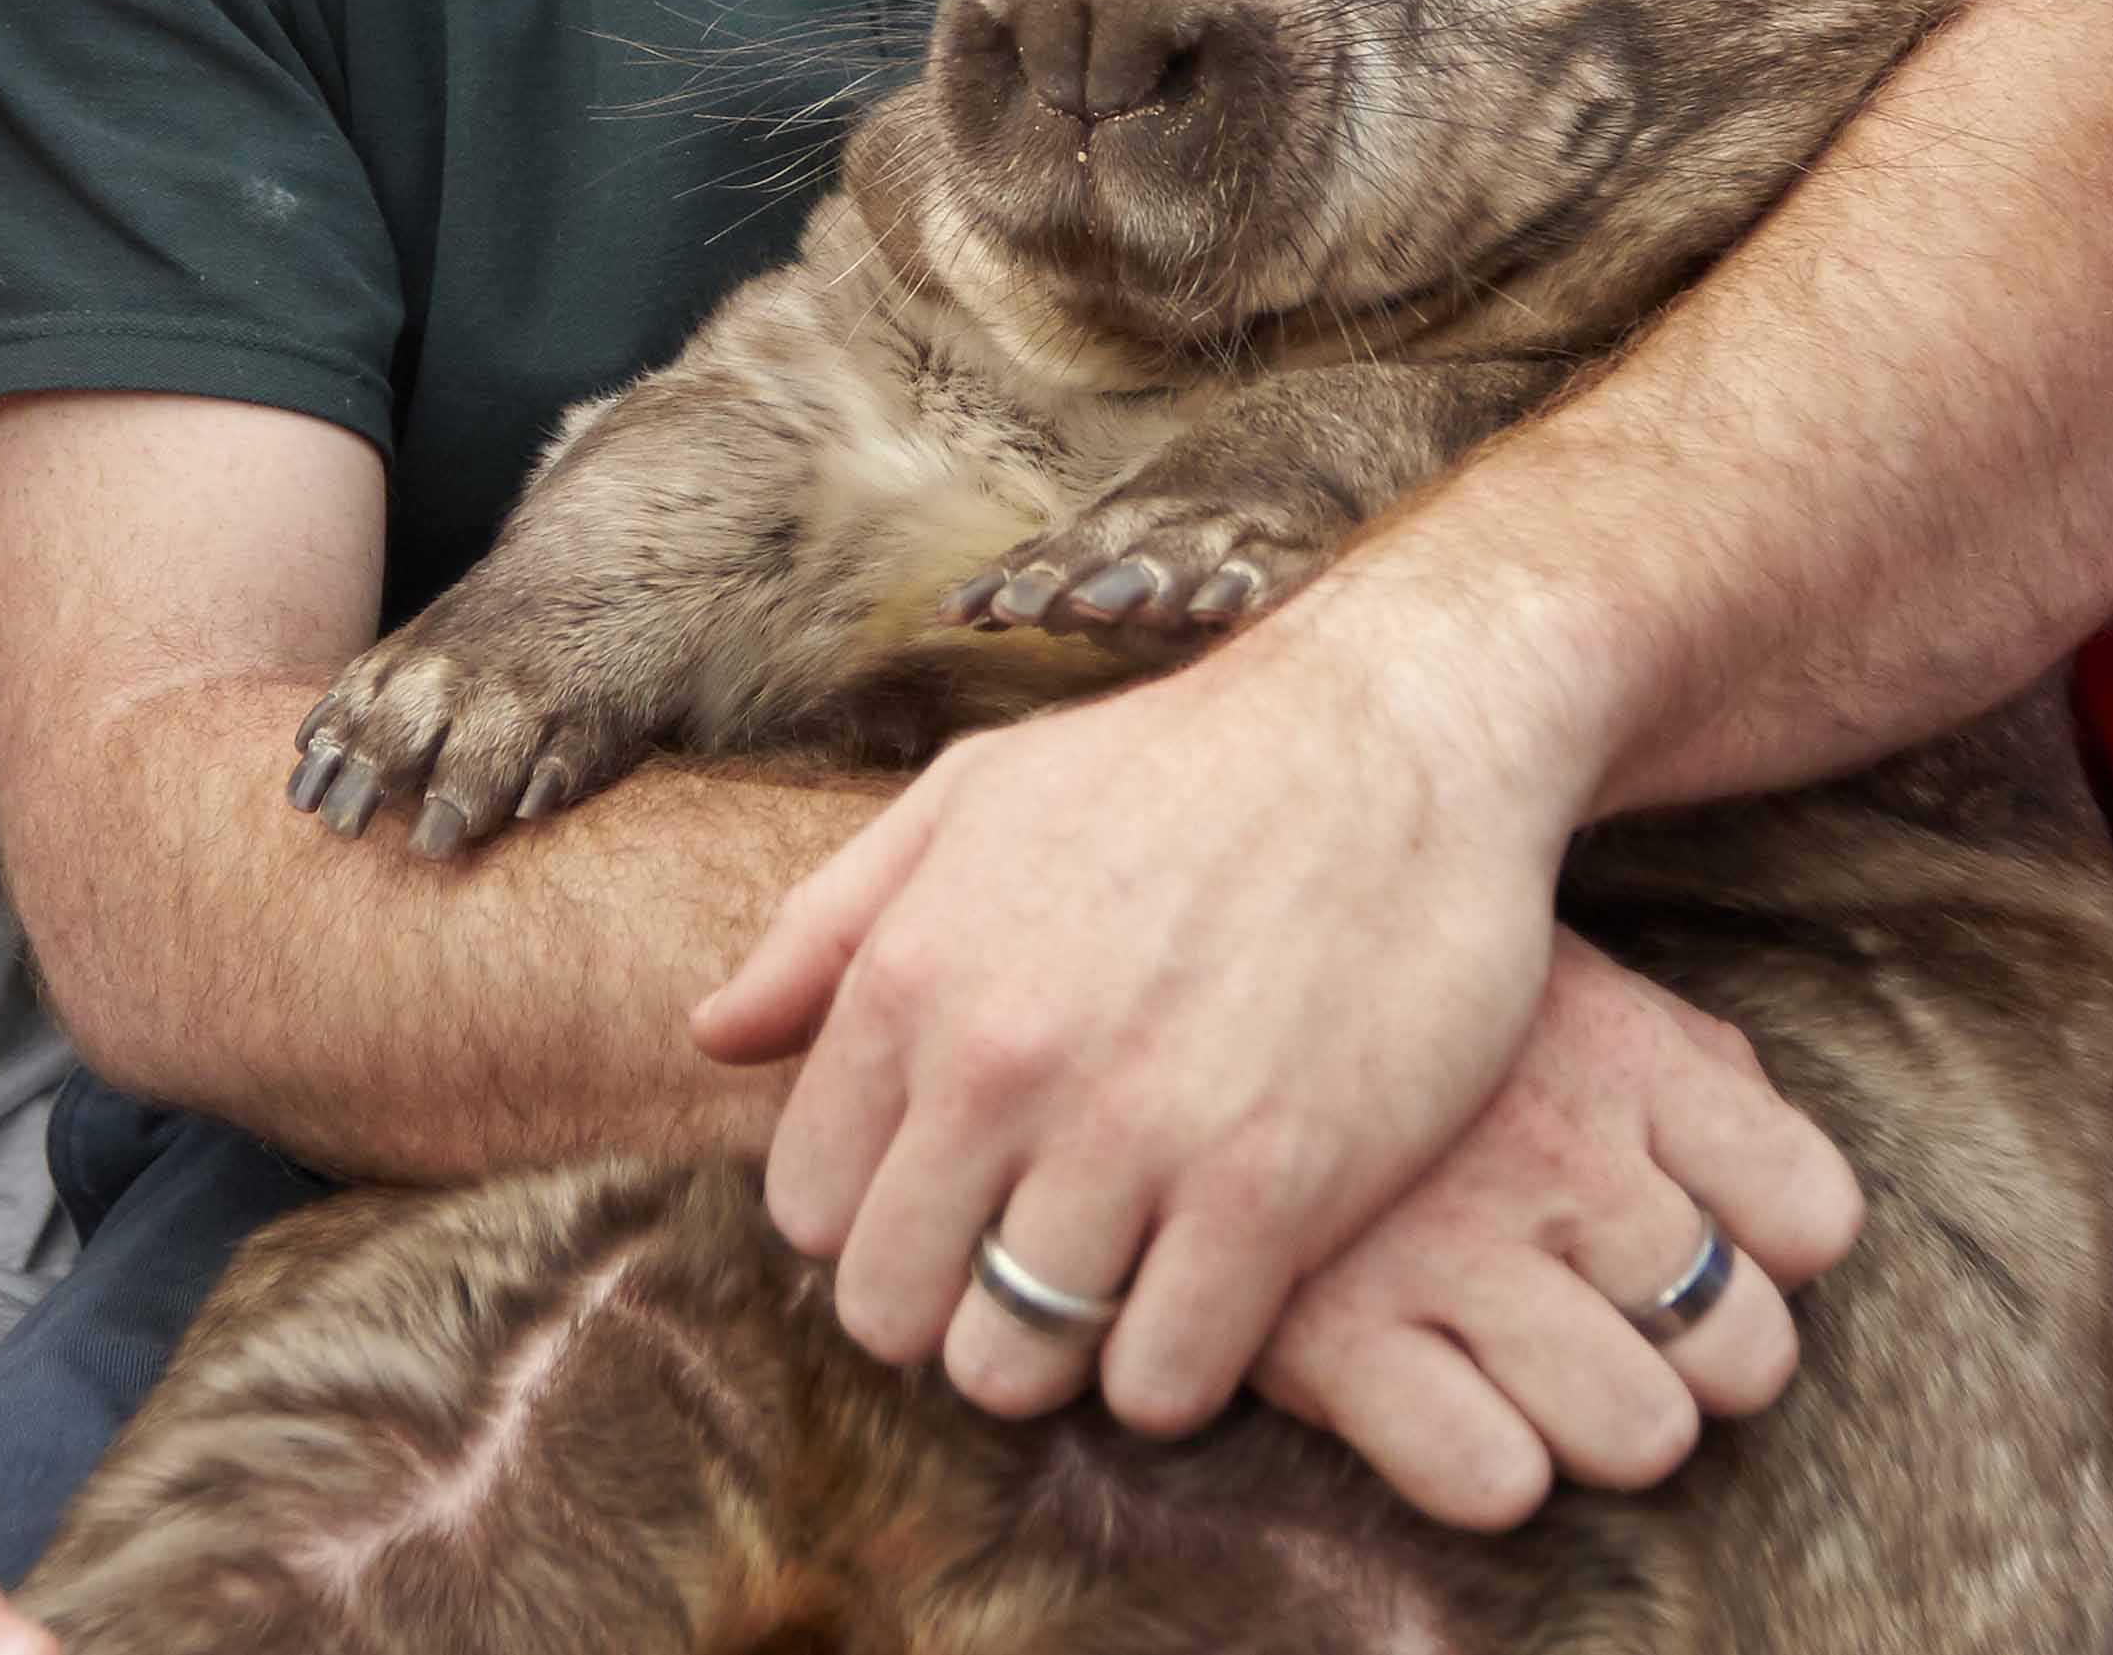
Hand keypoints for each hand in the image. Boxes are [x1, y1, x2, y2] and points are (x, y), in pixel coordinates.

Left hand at [695, 623, 1598, 1438]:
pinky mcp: (1273, 1190)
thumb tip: (715, 1036)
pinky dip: (1170, 1372)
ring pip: (1015, 1363)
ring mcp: (1138, 1134)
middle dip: (946, 1307)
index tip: (949, 1202)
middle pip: (891, 1309)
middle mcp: (1002, 1065)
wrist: (1397, 731)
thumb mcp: (975, 796)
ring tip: (1113, 1286)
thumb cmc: (1178, 765)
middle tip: (1025, 1264)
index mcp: (913, 977)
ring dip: (1057, 1351)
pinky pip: (1161, 1380)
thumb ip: (831, 924)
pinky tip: (1203, 1299)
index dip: (873, 1223)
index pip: (809, 1209)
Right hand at [1243, 940, 1852, 1523]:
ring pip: (1643, 1434)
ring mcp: (1456, 1251)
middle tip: (1611, 1322)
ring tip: (1533, 1369)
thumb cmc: (1402, 985)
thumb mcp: (1575, 983)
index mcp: (1632, 1061)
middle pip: (1748, 1356)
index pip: (1816, 1221)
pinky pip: (1490, 1477)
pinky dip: (1487, 1466)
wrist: (1186, 961)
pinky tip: (1444, 1402)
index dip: (1768, 1250)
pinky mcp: (1339, 1335)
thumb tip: (1783, 1206)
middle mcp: (1564, 1160)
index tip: (1696, 1234)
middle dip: (1696, 1360)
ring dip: (1606, 1423)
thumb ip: (1696, 1075)